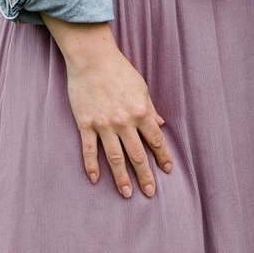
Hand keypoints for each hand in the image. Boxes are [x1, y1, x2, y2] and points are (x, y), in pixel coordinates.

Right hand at [42, 20, 173, 198]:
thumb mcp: (141, 87)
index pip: (155, 140)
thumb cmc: (119, 70)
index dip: (163, 157)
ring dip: (122, 178)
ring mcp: (104, 124)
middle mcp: (124, 121)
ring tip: (127, 194)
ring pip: (115, 157)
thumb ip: (150, 108)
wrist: (91, 58)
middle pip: (137, 155)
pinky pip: (89, 150)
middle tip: (150, 192)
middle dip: (145, 175)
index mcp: (141, 111)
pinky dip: (92, 166)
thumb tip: (160, 124)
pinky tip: (95, 179)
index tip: (168, 171)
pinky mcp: (86, 123)